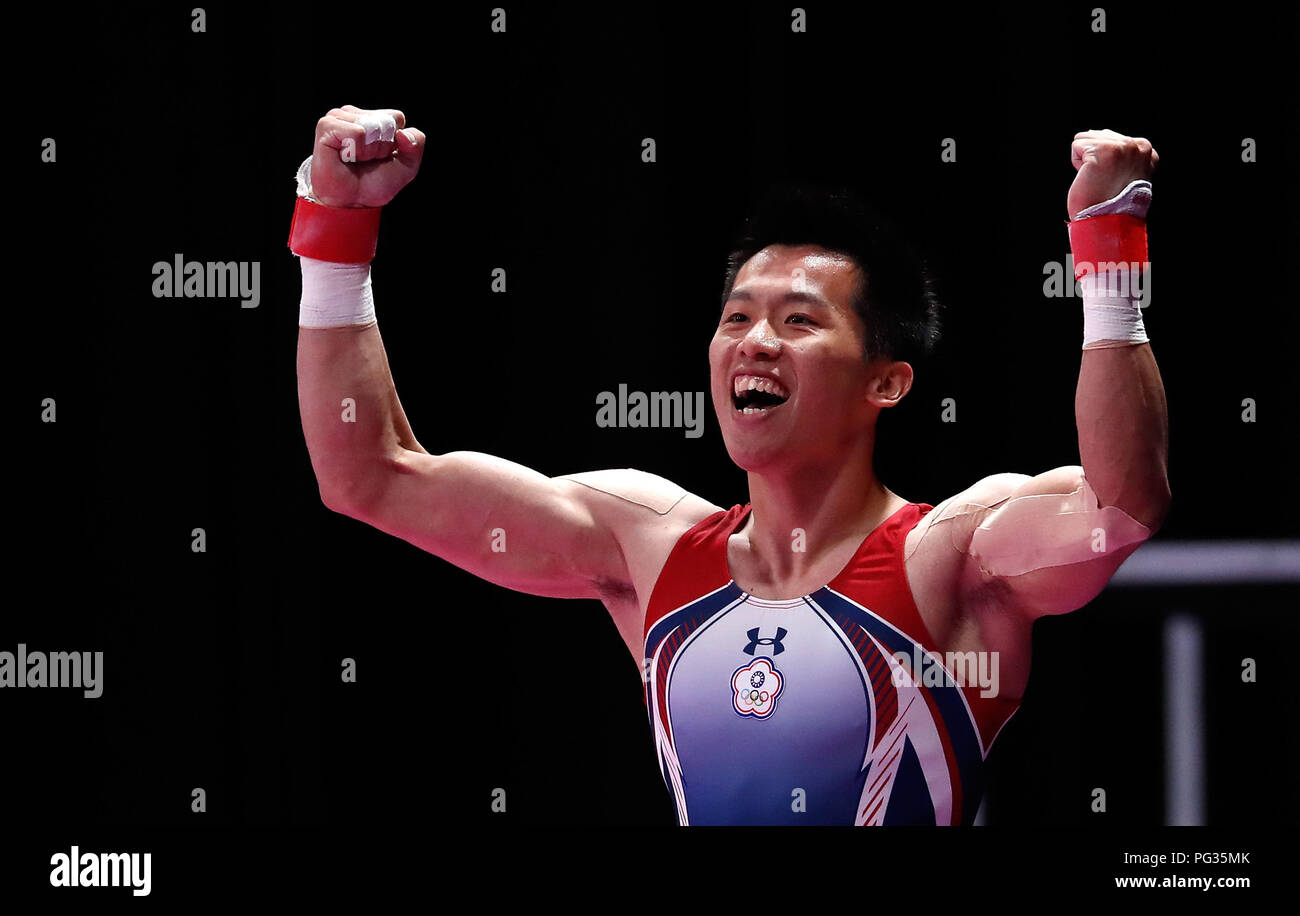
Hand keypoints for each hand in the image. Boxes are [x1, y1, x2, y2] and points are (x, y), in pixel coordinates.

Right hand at [310, 105, 425, 207]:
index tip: (381, 157)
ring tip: (355, 159)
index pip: (396, 118)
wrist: (352, 202)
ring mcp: (339, 117)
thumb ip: (417, 145)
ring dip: (369, 151)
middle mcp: (355, 114)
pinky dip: (357, 151)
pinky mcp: (327, 126)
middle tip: (366, 161)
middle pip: (385, 122)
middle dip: (382, 148)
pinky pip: (357, 132)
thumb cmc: (374, 183)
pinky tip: (345, 158)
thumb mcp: (407, 166)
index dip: (395, 143)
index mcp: (373, 118)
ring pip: (371, 127)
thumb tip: (403, 133)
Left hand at [1067, 129, 1157, 219]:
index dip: (1104, 160)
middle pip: (1099, 134)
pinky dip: (1076, 162)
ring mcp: (1123, 147)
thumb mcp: (1125, 172)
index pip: (1113, 138)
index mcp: (1147, 151)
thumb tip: (1098, 133)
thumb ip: (1121, 153)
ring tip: (1097, 178)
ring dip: (1084, 160)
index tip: (1111, 178)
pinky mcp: (1105, 150)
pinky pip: (1077, 144)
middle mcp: (1139, 146)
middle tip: (1102, 180)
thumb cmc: (1109, 203)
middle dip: (1093, 157)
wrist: (1104, 222)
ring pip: (1086, 137)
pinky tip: (1089, 176)